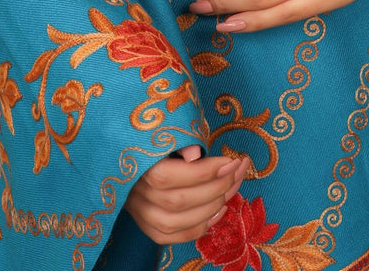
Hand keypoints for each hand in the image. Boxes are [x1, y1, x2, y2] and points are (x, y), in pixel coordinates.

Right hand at [125, 144, 250, 243]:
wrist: (131, 154)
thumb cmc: (156, 139)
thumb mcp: (166, 132)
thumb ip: (179, 141)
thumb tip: (195, 154)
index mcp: (137, 166)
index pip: (169, 176)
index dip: (204, 171)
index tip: (231, 159)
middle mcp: (136, 194)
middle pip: (178, 201)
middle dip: (216, 187)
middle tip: (238, 170)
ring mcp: (140, 214)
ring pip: (176, 223)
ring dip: (211, 207)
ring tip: (232, 187)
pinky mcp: (146, 226)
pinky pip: (172, 236)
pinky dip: (199, 227)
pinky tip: (219, 210)